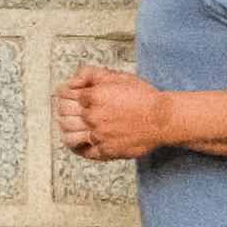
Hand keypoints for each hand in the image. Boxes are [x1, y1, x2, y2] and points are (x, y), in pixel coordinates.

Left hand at [58, 65, 173, 166]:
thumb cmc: (143, 97)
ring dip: (67, 129)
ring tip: (74, 125)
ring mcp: (98, 135)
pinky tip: (80, 141)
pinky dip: (78, 147)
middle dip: (65, 109)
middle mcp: (93, 116)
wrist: (162, 119)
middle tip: (70, 108)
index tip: (68, 95)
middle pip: (64, 114)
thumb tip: (72, 81)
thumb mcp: (118, 77)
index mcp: (94, 96)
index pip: (65, 95)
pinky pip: (83, 152)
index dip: (66, 94)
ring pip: (68, 135)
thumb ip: (92, 74)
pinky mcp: (106, 150)